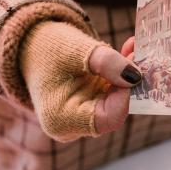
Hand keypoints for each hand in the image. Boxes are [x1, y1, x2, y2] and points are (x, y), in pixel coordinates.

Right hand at [20, 21, 140, 141]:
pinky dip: (123, 71)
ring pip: (119, 98)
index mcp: (62, 120)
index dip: (125, 95)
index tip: (132, 68)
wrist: (31, 44)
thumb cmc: (46, 49)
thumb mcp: (76, 50)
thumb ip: (106, 63)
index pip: (108, 118)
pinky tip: (128, 48)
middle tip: (139, 52)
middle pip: (116, 109)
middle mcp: (75, 125)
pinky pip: (115, 91)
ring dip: (130, 72)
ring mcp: (86, 115)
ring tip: (133, 46)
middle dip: (131, 80)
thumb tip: (136, 76)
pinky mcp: (94, 103)